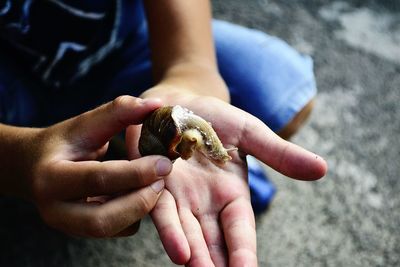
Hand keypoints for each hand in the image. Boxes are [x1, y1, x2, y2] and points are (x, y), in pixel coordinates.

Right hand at [25, 96, 172, 236]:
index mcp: (52, 176)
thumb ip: (120, 111)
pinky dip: (135, 214)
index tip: (165, 162)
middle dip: (140, 200)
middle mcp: (54, 209)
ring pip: (112, 229)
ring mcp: (67, 225)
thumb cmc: (64, 142)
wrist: (34, 167)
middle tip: (162, 179)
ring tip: (154, 184)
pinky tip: (138, 192)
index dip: (136, 172)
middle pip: (103, 218)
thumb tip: (157, 104)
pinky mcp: (82, 232)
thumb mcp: (86, 123)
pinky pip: (117, 231)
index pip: (98, 179)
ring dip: (140, 208)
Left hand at [126, 94, 326, 265]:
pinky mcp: (156, 187)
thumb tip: (322, 168)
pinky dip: (171, 232)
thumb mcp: (250, 133)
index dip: (245, 251)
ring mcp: (180, 198)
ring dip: (195, 257)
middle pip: (214, 242)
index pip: (240, 229)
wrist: (177, 103)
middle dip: (218, 265)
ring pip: (189, 235)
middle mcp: (205, 203)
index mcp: (231, 194)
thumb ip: (279, 154)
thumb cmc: (213, 118)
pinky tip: (180, 252)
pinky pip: (164, 212)